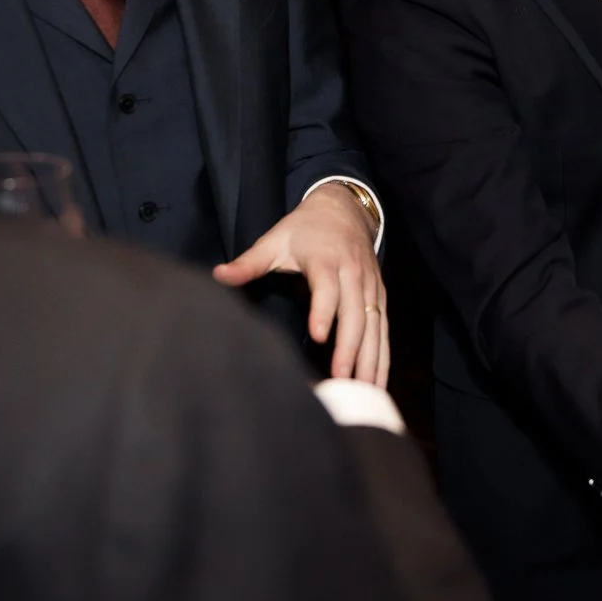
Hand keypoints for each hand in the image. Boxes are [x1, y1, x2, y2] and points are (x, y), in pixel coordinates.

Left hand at [213, 183, 388, 385]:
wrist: (343, 209)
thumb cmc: (303, 229)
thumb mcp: (274, 240)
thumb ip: (248, 263)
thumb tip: (218, 275)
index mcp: (326, 259)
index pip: (327, 287)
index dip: (324, 310)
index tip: (318, 336)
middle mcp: (353, 273)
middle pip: (356, 312)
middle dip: (350, 347)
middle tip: (342, 379)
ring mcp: (370, 285)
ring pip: (374, 325)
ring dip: (371, 358)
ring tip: (366, 391)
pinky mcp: (379, 295)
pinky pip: (383, 329)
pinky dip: (383, 357)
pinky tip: (378, 384)